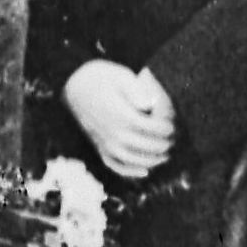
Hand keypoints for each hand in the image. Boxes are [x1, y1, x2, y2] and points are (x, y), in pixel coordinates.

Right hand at [65, 61, 179, 182]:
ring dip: (153, 160)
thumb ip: (139, 91)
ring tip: (166, 155)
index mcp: (122, 115)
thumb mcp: (121, 75)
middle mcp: (114, 133)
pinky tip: (145, 171)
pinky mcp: (99, 146)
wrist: (73, 84)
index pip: (154, 129)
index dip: (167, 128)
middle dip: (165, 144)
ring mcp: (105, 143)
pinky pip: (115, 165)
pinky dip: (130, 172)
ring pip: (134, 160)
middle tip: (173, 139)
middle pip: (148, 146)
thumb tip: (151, 105)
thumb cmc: (101, 76)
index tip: (172, 124)